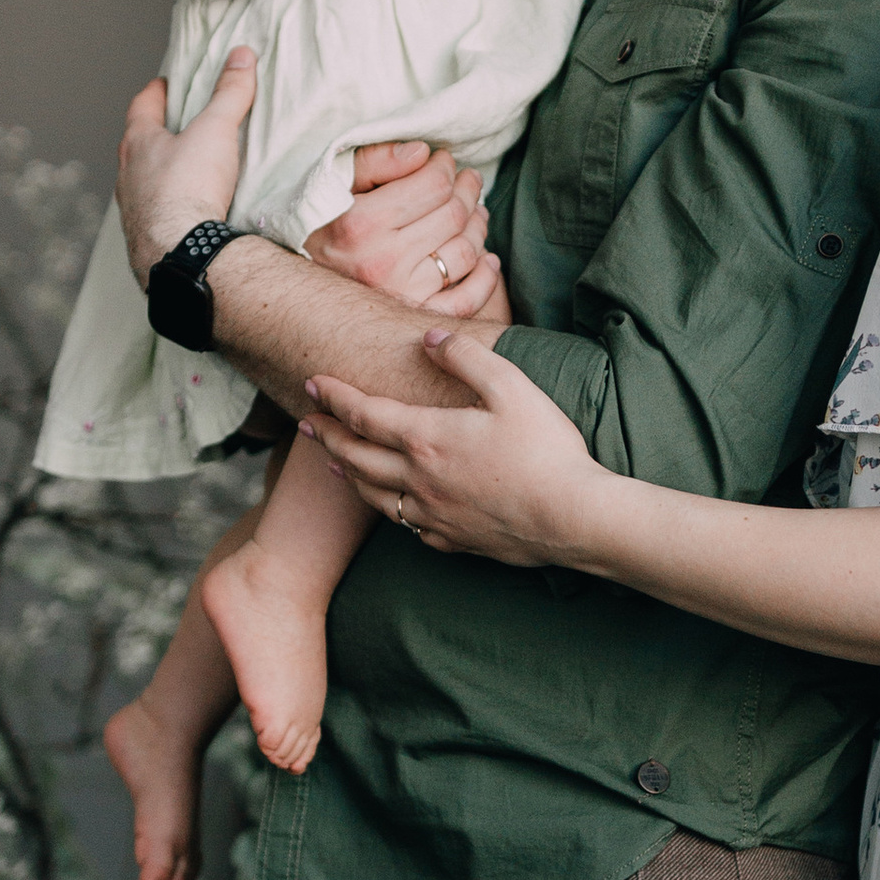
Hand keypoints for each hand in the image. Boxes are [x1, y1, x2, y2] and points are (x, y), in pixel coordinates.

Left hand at [117, 50, 256, 283]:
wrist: (181, 254)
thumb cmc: (189, 188)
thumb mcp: (215, 131)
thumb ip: (229, 94)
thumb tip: (241, 56)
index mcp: (138, 143)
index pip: (142, 106)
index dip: (155, 92)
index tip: (164, 84)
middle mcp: (128, 176)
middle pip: (139, 145)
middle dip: (158, 134)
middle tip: (179, 127)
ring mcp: (133, 210)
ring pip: (143, 183)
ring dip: (161, 175)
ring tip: (186, 172)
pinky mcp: (144, 240)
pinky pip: (154, 215)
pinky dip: (168, 208)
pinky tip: (186, 214)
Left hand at [304, 331, 605, 567]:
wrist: (573, 519)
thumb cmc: (546, 450)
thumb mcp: (512, 387)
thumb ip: (466, 357)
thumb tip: (429, 338)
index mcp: (427, 438)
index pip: (363, 414)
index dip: (334, 397)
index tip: (314, 384)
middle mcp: (419, 479)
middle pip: (355, 457)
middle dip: (326, 436)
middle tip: (306, 423)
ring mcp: (433, 515)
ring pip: (373, 496)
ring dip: (347, 474)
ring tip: (334, 463)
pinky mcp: (453, 540)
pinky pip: (407, 526)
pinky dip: (388, 510)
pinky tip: (392, 506)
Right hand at [305, 143, 501, 319]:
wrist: (292, 289)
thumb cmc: (314, 227)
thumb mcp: (331, 185)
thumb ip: (374, 162)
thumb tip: (422, 153)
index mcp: (361, 224)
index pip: (432, 185)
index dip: (445, 167)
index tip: (444, 161)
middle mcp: (383, 262)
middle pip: (453, 216)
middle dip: (468, 190)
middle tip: (468, 180)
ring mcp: (401, 294)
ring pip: (465, 253)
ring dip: (479, 226)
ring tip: (475, 211)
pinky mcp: (413, 317)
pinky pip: (465, 301)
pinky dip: (486, 278)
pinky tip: (487, 258)